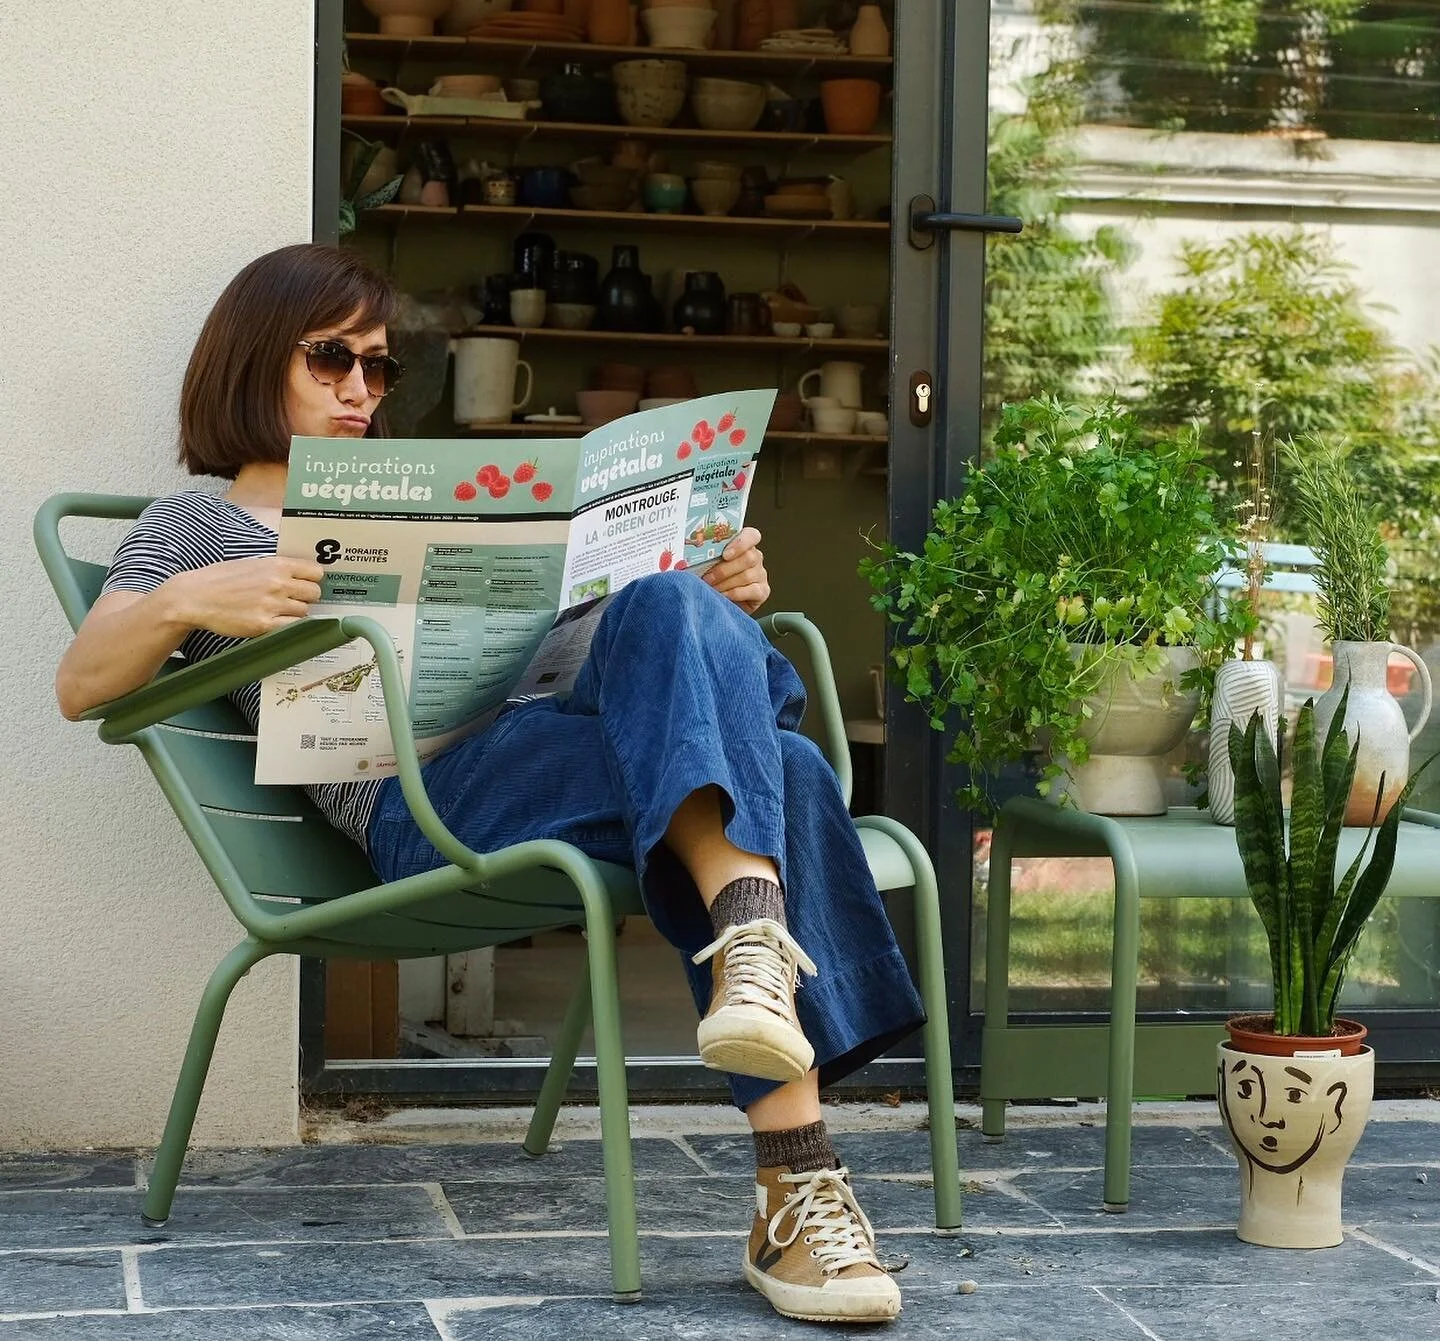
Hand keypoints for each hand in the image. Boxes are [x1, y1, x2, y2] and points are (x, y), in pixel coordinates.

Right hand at [166, 555, 325, 638]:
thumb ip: (277, 568)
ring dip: (295, 612)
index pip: (315, 572)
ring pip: (304, 611)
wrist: (194, 597)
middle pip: (314, 593)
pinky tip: (274, 621)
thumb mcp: (251, 563)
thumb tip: (301, 574)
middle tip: (294, 599)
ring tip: (277, 610)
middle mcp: (277, 583)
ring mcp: (271, 605)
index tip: (307, 583)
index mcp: (276, 565)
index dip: (313, 579)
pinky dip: (287, 626)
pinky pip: (291, 627)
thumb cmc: (220, 579)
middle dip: (306, 597)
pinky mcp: (263, 625)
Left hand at [702, 526, 769, 614]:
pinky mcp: (762, 591)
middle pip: (748, 557)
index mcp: (743, 545)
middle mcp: (755, 558)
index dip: (740, 543)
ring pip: (747, 575)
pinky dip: (734, 594)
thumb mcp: (708, 564)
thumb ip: (705, 556)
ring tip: (710, 588)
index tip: (725, 554)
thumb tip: (684, 557)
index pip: (751, 536)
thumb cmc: (712, 579)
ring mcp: (760, 574)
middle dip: (724, 570)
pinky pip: (752, 591)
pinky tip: (722, 597)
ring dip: (725, 583)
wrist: (721, 603)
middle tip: (707, 578)